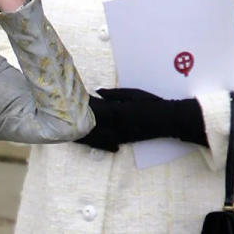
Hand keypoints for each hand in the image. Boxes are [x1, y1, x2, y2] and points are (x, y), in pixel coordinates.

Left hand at [75, 88, 205, 150]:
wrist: (169, 119)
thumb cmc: (152, 103)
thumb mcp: (133, 94)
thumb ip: (114, 94)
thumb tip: (97, 92)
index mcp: (118, 110)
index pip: (94, 109)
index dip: (82, 107)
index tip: (70, 102)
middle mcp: (118, 125)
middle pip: (92, 124)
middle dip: (78, 121)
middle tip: (64, 117)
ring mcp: (121, 134)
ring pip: (98, 136)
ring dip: (84, 134)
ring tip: (70, 131)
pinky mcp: (126, 140)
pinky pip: (107, 141)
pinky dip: (96, 140)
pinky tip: (87, 139)